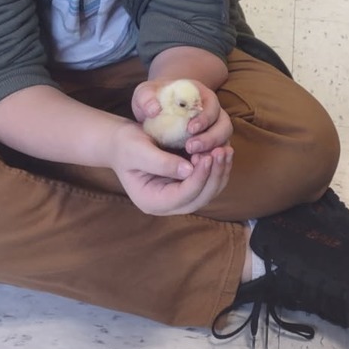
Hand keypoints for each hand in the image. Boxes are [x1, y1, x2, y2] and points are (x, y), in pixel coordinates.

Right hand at [109, 122, 232, 215]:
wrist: (121, 143)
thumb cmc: (125, 145)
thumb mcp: (138, 150)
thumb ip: (161, 162)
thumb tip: (189, 169)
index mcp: (151, 201)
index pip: (183, 196)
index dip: (198, 177)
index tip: (207, 155)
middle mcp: (167, 205)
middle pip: (199, 198)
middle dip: (213, 176)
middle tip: (221, 151)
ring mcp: (177, 198)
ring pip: (207, 192)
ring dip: (219, 172)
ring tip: (226, 150)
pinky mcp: (185, 186)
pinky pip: (207, 183)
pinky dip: (217, 169)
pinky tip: (222, 151)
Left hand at [132, 78, 232, 155]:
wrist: (154, 111)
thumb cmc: (152, 99)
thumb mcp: (144, 94)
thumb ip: (146, 98)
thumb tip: (154, 109)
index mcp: (202, 96)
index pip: (213, 106)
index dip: (205, 118)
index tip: (190, 129)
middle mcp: (213, 113)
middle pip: (225, 126)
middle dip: (211, 138)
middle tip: (191, 147)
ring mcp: (213, 131)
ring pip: (223, 142)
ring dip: (211, 151)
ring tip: (193, 159)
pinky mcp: (208, 146)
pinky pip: (215, 155)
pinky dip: (208, 161)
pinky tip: (194, 167)